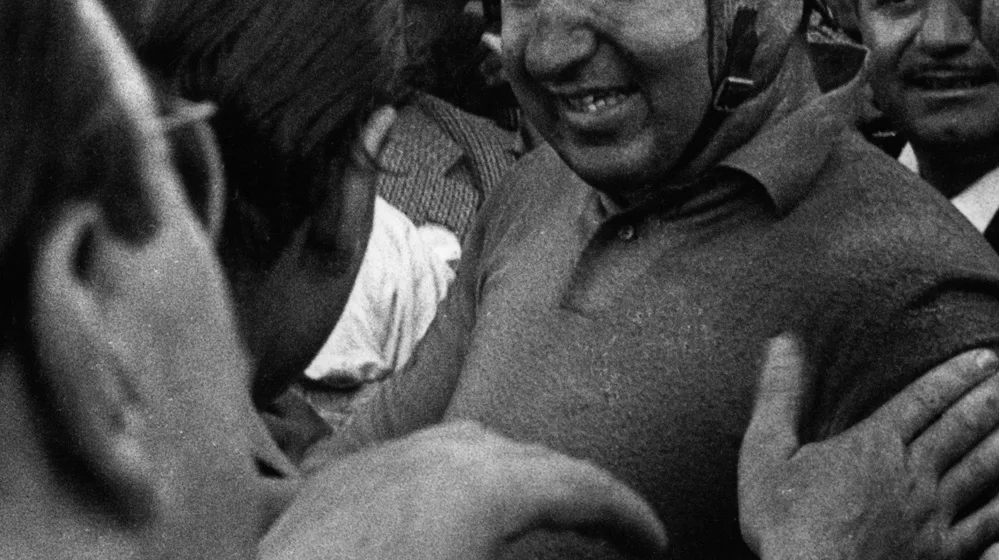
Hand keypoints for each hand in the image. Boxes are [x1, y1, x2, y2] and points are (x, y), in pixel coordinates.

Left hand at [262, 420, 666, 559]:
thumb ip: (524, 554)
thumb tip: (568, 544)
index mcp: (486, 485)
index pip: (582, 486)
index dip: (628, 514)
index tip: (654, 542)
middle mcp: (441, 452)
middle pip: (531, 458)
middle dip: (577, 492)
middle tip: (612, 529)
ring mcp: (387, 458)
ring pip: (473, 448)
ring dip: (517, 477)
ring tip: (541, 516)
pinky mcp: (343, 476)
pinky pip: (423, 459)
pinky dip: (461, 479)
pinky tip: (455, 514)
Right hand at [739, 338, 998, 559]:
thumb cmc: (782, 522)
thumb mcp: (765, 450)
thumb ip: (778, 395)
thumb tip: (784, 341)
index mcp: (874, 444)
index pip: (926, 398)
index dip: (958, 374)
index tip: (988, 356)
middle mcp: (912, 473)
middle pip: (964, 424)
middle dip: (997, 394)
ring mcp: (932, 515)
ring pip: (982, 466)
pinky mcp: (940, 553)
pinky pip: (986, 523)